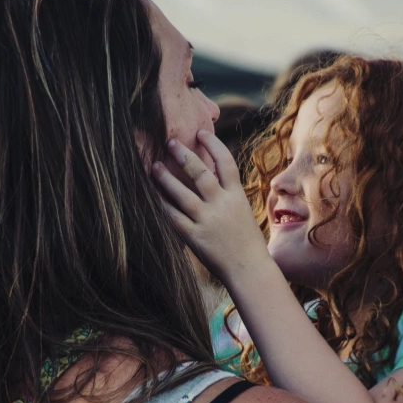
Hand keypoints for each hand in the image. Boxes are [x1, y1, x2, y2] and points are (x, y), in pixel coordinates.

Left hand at [152, 131, 270, 283]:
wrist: (250, 270)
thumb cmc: (246, 240)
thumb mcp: (242, 211)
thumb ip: (227, 193)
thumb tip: (210, 172)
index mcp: (237, 196)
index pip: (226, 163)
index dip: (213, 144)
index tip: (200, 131)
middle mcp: (222, 205)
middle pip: (201, 174)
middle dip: (184, 155)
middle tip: (169, 142)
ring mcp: (208, 222)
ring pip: (183, 194)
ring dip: (167, 178)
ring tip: (154, 166)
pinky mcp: (196, 238)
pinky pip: (175, 218)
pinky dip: (162, 205)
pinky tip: (152, 195)